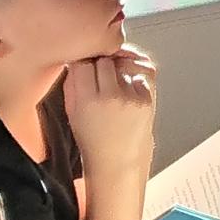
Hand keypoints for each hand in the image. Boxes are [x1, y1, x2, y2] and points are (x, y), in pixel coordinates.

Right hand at [62, 47, 156, 174]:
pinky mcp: (148, 99)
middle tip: (98, 74)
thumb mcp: (72, 113)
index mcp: (86, 101)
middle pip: (104, 59)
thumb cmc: (92, 139)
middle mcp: (110, 97)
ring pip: (124, 63)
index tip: (83, 68)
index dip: (83, 63)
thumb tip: (77, 58)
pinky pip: (142, 72)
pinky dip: (134, 75)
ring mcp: (132, 97)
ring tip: (113, 81)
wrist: (118, 161)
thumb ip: (72, 84)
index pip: (83, 63)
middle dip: (100, 64)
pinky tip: (127, 86)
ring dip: (118, 67)